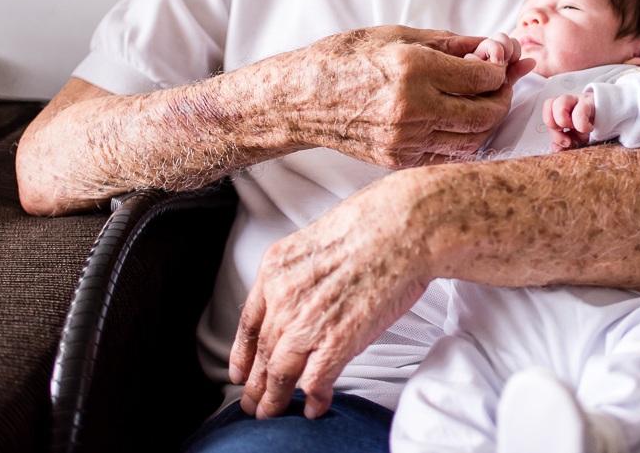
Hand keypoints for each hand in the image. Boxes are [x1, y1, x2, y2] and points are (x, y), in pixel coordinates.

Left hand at [230, 173, 431, 419]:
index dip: (241, 353)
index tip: (239, 370)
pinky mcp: (335, 342)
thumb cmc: (372, 225)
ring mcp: (307, 323)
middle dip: (254, 384)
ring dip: (274, 399)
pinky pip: (314, 382)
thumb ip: (303, 272)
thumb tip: (308, 292)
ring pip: (279, 373)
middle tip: (251, 402)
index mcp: (275, 269)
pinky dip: (311, 399)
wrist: (400, 229)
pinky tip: (313, 407)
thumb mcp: (317, 240)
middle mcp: (284, 298)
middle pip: (261, 352)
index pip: (248, 322)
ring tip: (273, 413)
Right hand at [279, 26, 530, 167]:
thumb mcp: (398, 36)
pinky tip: (460, 121)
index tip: (501, 63)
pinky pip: (449, 154)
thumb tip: (493, 46)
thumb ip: (451, 43)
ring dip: (488, 122)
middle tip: (502, 84)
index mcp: (413, 68)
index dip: (501, 69)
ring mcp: (406, 138)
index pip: (482, 76)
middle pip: (486, 113)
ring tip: (484, 102)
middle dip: (503, 97)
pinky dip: (464, 138)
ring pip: (473, 140)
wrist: (301, 98)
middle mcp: (412, 107)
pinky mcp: (399, 159)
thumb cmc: (344, 60)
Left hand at [543, 92, 594, 149]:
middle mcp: (567, 101)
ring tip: (577, 128)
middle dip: (556, 124)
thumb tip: (555, 148)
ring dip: (565, 121)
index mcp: (560, 108)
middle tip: (569, 131)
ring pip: (560, 102)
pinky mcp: (591, 102)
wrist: (611, 116)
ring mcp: (578, 99)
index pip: (546, 112)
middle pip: (549, 104)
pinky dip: (582, 124)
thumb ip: (565, 142)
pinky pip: (580, 110)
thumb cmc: (590, 124)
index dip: (551, 128)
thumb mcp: (576, 136)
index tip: (563, 138)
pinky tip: (589, 129)